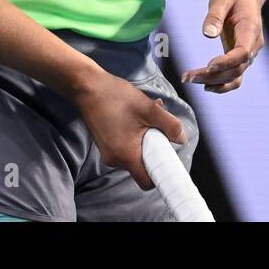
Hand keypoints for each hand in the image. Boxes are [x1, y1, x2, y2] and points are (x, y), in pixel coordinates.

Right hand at [74, 69, 186, 190]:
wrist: (87, 86)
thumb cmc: (116, 96)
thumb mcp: (148, 108)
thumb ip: (169, 125)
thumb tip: (182, 139)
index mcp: (125, 155)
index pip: (146, 182)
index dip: (161, 175)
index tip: (169, 161)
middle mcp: (114, 159)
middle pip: (142, 166)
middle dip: (153, 148)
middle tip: (157, 127)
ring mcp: (107, 152)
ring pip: (134, 154)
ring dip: (144, 139)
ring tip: (145, 116)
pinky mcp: (104, 144)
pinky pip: (124, 147)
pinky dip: (133, 136)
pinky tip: (134, 116)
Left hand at [180, 0, 264, 92]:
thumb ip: (215, 15)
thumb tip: (208, 34)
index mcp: (251, 29)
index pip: (242, 53)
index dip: (226, 62)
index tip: (208, 66)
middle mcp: (253, 45)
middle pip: (237, 69)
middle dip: (213, 76)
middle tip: (188, 76)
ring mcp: (248, 53)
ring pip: (235, 76)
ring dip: (214, 82)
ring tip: (190, 80)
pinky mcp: (240, 56)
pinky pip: (234, 76)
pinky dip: (222, 84)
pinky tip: (205, 85)